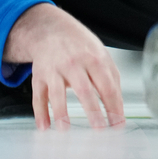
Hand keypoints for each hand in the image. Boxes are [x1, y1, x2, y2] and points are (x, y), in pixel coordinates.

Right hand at [4, 3, 123, 129]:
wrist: (51, 29)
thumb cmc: (80, 47)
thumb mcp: (101, 55)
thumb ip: (112, 80)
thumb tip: (119, 109)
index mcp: (94, 59)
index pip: (107, 86)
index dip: (114, 107)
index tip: (117, 124)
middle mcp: (74, 63)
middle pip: (84, 89)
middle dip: (92, 111)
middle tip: (99, 129)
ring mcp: (55, 69)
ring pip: (57, 93)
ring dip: (61, 112)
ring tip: (65, 130)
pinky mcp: (39, 75)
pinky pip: (38, 95)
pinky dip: (40, 112)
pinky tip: (44, 126)